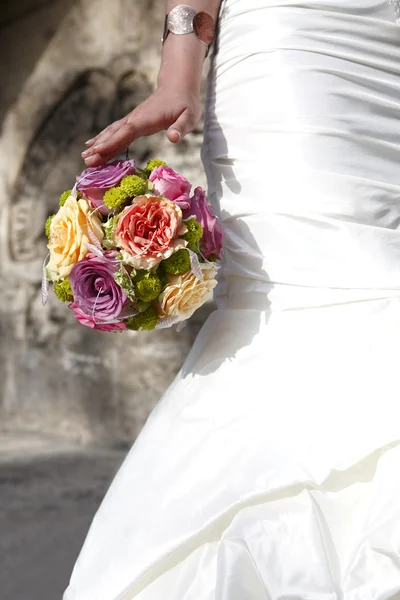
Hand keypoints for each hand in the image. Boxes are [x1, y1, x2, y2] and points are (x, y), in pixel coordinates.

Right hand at [81, 84, 201, 166]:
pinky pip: (116, 132)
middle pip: (114, 134)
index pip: (126, 132)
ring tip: (85, 156)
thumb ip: (181, 128)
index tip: (98, 151)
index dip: (112, 142)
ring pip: (112, 133)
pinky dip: (104, 140)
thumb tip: (173, 138)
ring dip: (98, 144)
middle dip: (100, 147)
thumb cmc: (185, 104)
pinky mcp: (133, 122)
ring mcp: (132, 120)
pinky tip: (94, 146)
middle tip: (86, 161)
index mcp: (146, 119)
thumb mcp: (189, 117)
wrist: (178, 87)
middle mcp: (135, 119)